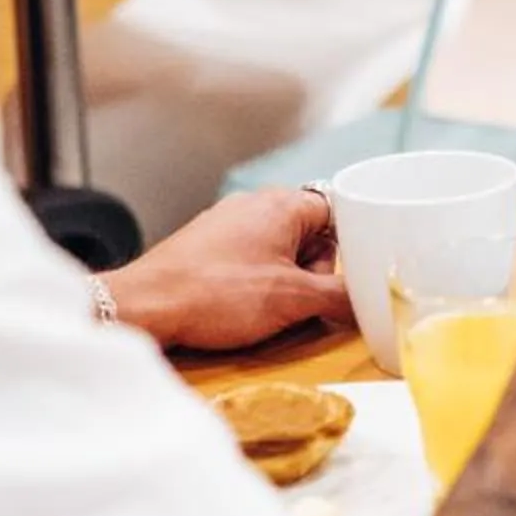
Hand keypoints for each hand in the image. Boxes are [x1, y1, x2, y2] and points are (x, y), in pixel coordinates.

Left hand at [101, 188, 348, 350]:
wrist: (147, 305)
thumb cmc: (217, 294)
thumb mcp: (293, 300)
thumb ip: (340, 297)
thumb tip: (368, 303)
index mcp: (283, 204)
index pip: (338, 211)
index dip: (349, 247)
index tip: (352, 275)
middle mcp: (254, 204)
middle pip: (309, 234)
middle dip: (313, 272)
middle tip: (303, 303)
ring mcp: (226, 222)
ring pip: (278, 250)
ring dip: (284, 281)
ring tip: (270, 311)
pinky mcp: (206, 244)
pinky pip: (249, 259)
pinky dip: (256, 282)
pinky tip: (242, 308)